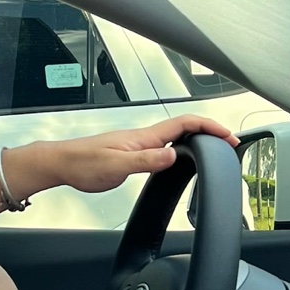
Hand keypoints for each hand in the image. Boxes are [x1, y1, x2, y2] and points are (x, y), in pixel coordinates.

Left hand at [8, 115, 238, 198]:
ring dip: (197, 139)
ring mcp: (138, 145)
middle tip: (229, 144)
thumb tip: (172, 155)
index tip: (229, 136)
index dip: (210, 127)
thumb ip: (145, 160)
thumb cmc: (82, 163)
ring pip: (175, 136)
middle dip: (210, 131)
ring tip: (214, 149)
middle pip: (185, 127)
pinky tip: (181, 158)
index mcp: (144, 137)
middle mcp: (144, 138)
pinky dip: (181, 148)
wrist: (60, 163)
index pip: (185, 124)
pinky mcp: (132, 153)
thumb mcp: (116, 165)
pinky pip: (163, 146)